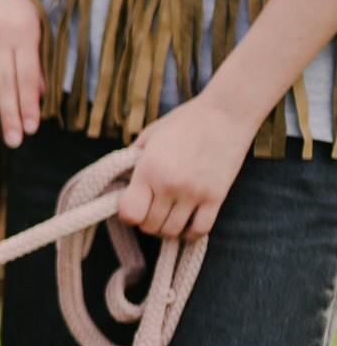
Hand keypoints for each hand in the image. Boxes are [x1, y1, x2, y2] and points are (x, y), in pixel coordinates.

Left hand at [118, 92, 259, 237]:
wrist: (226, 113)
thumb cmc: (185, 122)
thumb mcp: (149, 136)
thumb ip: (132, 160)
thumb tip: (120, 181)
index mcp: (149, 170)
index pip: (129, 214)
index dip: (127, 215)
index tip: (132, 205)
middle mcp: (170, 185)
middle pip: (149, 226)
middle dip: (146, 221)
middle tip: (151, 209)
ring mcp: (195, 193)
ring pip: (172, 232)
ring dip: (166, 228)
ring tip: (167, 215)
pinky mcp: (217, 197)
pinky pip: (200, 230)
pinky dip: (190, 232)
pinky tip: (187, 221)